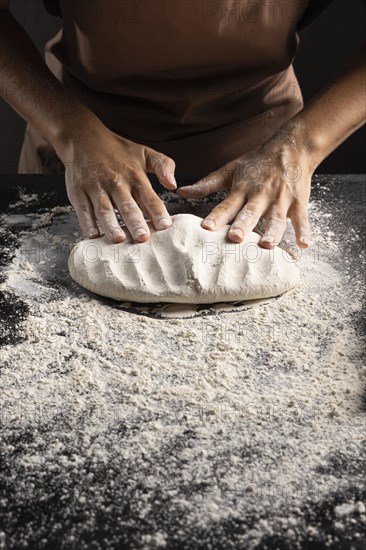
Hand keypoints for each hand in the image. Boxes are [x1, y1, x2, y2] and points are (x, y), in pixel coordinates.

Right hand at [57, 119, 176, 242]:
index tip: (165, 226)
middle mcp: (116, 182)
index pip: (149, 197)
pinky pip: (83, 210)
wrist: (82, 137)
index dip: (157, 212)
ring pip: (104, 209)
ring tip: (118, 239)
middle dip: (135, 222)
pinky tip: (93, 235)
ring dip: (111, 225)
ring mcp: (95, 187)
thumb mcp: (144, 152)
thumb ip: (163, 165)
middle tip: (142, 238)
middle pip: (127, 205)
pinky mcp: (78, 192)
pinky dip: (87, 223)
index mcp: (134, 176)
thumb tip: (173, 185)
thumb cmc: (118, 151)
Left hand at [177, 124, 313, 248]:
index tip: (206, 228)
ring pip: (276, 218)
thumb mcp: (231, 170)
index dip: (217, 216)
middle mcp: (261, 195)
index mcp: (243, 188)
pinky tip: (303, 245)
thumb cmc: (258, 162)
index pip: (227, 205)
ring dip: (272, 232)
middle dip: (243, 225)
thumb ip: (207, 184)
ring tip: (267, 245)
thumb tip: (182, 192)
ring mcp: (281, 199)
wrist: (292, 147)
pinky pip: (302, 219)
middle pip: (251, 212)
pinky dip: (304, 231)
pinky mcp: (299, 202)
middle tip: (235, 237)